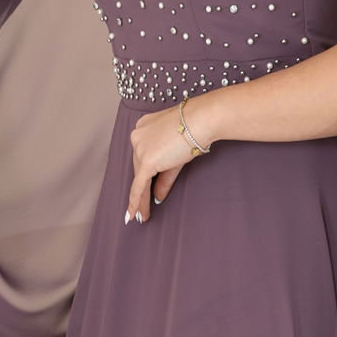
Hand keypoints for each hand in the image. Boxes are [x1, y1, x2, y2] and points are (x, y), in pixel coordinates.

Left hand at [126, 96, 212, 224]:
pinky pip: (139, 186)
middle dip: (141, 189)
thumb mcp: (177, 155)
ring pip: (139, 178)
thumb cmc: (196, 129)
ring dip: (140, 199)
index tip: (143, 186)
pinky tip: (135, 214)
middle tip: (141, 208)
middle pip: (139, 168)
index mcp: (144, 128)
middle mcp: (137, 136)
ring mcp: (140, 147)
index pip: (143, 155)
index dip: (143, 173)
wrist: (201, 120)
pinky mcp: (146, 160)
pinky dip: (136, 202)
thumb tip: (158, 196)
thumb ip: (165, 175)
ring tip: (141, 216)